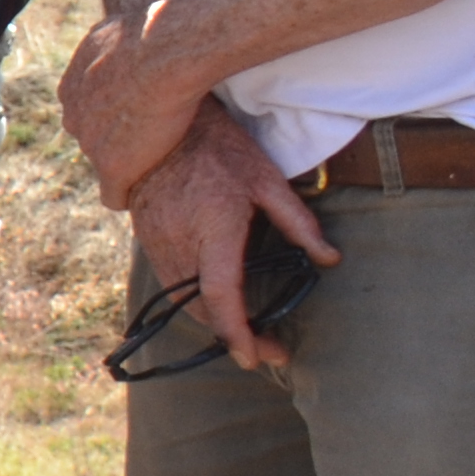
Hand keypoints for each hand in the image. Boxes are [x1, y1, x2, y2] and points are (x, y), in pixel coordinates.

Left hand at [55, 3, 210, 204]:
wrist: (162, 53)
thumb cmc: (147, 35)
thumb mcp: (113, 32)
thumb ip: (106, 46)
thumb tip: (117, 37)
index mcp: (71, 87)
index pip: (84, 109)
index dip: (112, 112)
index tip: (134, 112)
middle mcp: (74, 116)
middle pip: (90, 136)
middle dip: (114, 137)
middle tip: (147, 135)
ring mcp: (91, 144)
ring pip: (103, 161)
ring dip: (125, 163)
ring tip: (151, 164)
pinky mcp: (113, 168)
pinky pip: (113, 194)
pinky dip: (125, 195)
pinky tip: (136, 195)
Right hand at [124, 103, 330, 371]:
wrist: (157, 118)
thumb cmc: (219, 146)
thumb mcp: (266, 178)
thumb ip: (298, 222)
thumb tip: (329, 259)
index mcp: (214, 230)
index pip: (222, 298)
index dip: (239, 335)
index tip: (258, 357)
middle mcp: (179, 242)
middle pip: (200, 308)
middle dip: (232, 335)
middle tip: (269, 346)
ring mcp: (156, 241)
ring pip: (181, 298)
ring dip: (212, 318)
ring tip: (246, 326)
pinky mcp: (145, 237)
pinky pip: (169, 279)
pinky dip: (192, 296)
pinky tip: (217, 294)